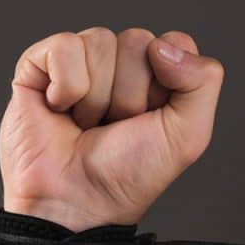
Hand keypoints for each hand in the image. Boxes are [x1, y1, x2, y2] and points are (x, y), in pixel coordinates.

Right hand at [0, 27, 223, 231]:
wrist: (78, 202)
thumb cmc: (128, 176)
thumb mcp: (187, 136)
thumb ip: (203, 82)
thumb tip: (164, 45)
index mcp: (155, 79)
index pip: (174, 42)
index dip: (166, 83)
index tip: (150, 121)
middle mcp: (118, 68)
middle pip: (138, 41)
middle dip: (130, 96)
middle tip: (115, 129)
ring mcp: (79, 66)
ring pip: (100, 42)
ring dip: (97, 99)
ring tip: (87, 127)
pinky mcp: (40, 68)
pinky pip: (64, 47)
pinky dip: (67, 87)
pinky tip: (60, 112)